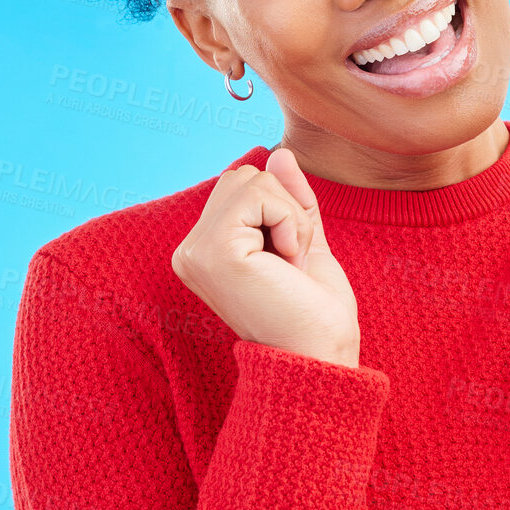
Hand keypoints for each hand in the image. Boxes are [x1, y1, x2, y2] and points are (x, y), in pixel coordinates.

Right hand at [171, 147, 361, 367]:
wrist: (319, 356)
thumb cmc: (314, 313)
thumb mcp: (303, 242)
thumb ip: (289, 200)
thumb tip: (279, 153)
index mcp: (203, 251)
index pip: (242, 187)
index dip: (281, 212)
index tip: (289, 263)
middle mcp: (189, 251)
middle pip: (242, 176)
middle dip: (284, 209)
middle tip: (291, 263)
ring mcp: (196, 251)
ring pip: (251, 179)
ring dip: (289, 217)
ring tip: (289, 264)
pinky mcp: (213, 250)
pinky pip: (260, 194)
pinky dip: (289, 222)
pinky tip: (286, 263)